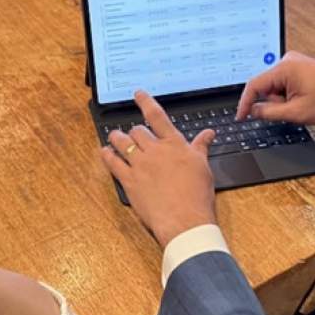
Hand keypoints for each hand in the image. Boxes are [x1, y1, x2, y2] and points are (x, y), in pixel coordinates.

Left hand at [100, 91, 216, 247]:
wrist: (185, 220)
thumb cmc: (197, 196)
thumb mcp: (203, 167)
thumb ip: (201, 147)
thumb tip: (208, 134)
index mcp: (174, 144)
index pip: (157, 116)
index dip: (146, 102)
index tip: (138, 94)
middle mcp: (154, 151)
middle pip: (138, 131)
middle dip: (134, 131)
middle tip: (133, 132)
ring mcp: (139, 165)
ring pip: (122, 143)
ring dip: (117, 137)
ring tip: (114, 136)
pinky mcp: (129, 181)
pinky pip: (113, 163)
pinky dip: (107, 155)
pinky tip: (105, 152)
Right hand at [235, 51, 314, 124]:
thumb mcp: (297, 112)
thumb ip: (270, 112)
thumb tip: (253, 111)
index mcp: (285, 68)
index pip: (254, 85)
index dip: (245, 103)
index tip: (241, 116)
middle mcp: (287, 60)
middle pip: (265, 86)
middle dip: (273, 102)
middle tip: (292, 110)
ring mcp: (293, 62)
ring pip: (274, 87)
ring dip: (282, 99)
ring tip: (303, 103)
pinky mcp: (298, 66)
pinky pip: (283, 83)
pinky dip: (288, 94)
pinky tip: (304, 97)